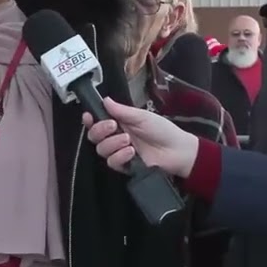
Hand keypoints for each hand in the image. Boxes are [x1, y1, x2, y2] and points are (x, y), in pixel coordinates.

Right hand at [82, 97, 199, 176]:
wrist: (177, 150)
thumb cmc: (162, 130)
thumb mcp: (142, 117)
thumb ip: (122, 111)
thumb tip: (105, 99)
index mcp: (120, 123)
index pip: (97, 121)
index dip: (89, 119)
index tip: (88, 116)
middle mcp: (116, 137)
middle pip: (94, 136)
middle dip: (99, 130)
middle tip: (113, 126)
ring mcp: (120, 152)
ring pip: (101, 149)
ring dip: (112, 143)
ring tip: (128, 140)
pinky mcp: (125, 166)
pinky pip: (112, 162)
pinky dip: (120, 156)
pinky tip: (131, 152)